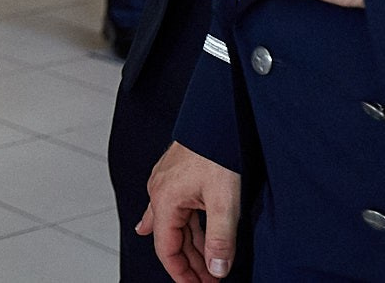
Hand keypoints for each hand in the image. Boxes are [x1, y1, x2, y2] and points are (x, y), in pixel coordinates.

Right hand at [138, 141, 240, 280]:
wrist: (219, 117)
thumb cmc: (217, 149)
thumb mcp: (224, 201)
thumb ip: (221, 238)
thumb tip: (218, 268)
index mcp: (164, 199)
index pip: (167, 249)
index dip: (182, 273)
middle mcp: (160, 192)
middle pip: (171, 239)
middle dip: (190, 264)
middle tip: (209, 281)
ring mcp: (167, 183)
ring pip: (177, 225)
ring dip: (193, 247)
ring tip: (210, 265)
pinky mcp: (178, 177)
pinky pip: (179, 211)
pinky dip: (187, 228)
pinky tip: (183, 235)